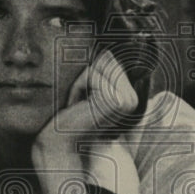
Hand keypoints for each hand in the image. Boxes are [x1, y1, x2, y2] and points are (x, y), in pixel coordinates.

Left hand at [32, 51, 137, 167]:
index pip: (110, 61)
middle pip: (106, 61)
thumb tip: (108, 52)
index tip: (84, 98)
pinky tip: (77, 107)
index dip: (89, 75)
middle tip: (80, 103)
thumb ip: (102, 71)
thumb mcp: (89, 90)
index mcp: (130, 97)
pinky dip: (78, 88)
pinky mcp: (116, 101)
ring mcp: (128, 101)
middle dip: (85, 77)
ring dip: (81, 83)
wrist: (61, 141)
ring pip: (99, 67)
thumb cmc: (71, 115)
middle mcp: (133, 100)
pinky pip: (92, 75)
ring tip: (79, 105)